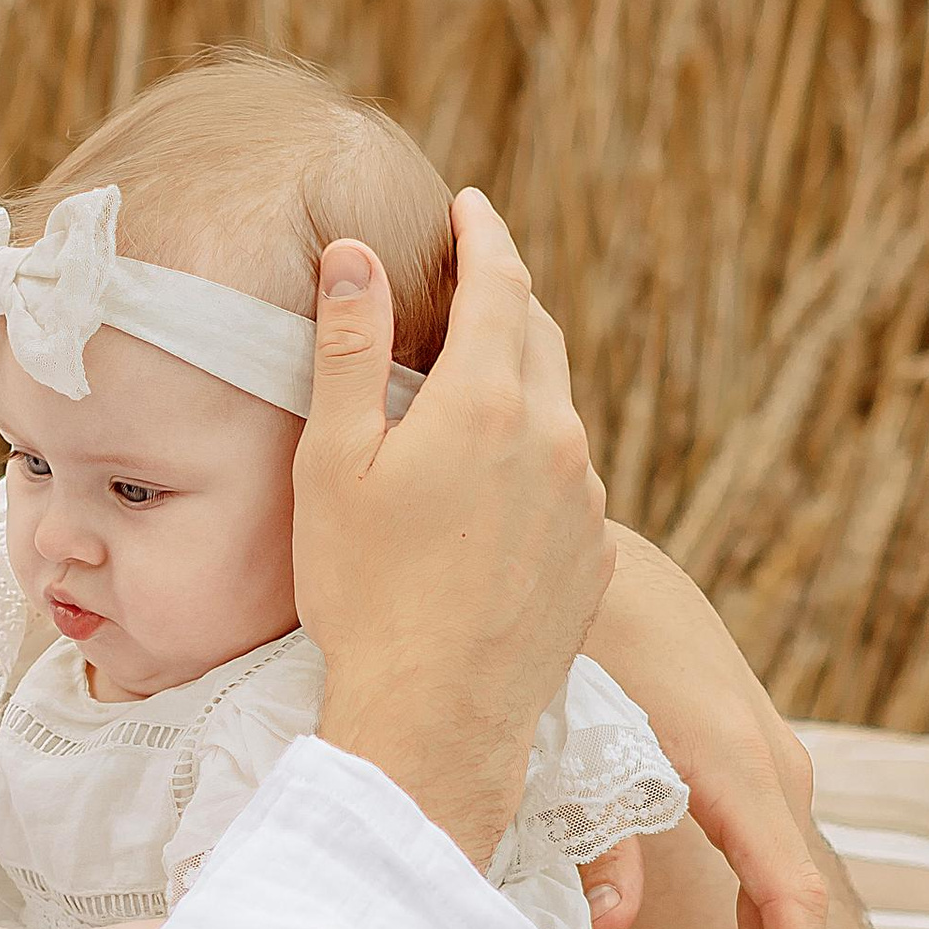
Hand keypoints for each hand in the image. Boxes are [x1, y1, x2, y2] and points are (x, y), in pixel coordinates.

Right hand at [293, 196, 614, 869]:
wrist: (434, 721)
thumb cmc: (365, 595)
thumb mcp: (333, 463)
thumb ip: (347, 348)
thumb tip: (354, 253)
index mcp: (490, 401)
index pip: (501, 281)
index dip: (485, 234)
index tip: (470, 206)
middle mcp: (556, 439)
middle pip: (540, 338)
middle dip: (506, 300)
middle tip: (470, 285)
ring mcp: (585, 502)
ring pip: (558, 413)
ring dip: (518, 388)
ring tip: (467, 400)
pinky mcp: (594, 559)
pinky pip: (568, 484)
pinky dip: (533, 463)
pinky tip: (488, 495)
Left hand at [583, 527, 848, 928]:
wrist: (600, 556)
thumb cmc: (579, 643)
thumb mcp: (569, 735)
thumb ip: (594, 837)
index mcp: (730, 764)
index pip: (788, 897)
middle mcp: (771, 764)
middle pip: (793, 905)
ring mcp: (772, 757)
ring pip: (784, 881)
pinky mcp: (753, 755)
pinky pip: (770, 853)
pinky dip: (759, 918)